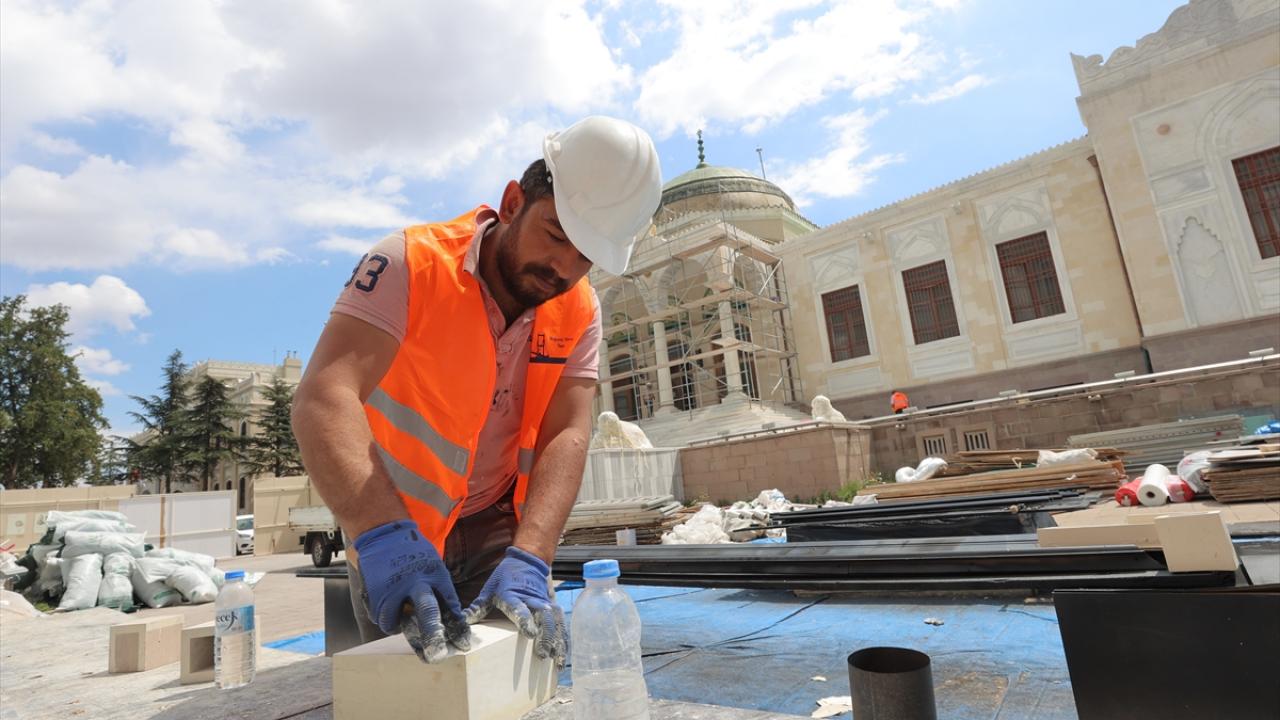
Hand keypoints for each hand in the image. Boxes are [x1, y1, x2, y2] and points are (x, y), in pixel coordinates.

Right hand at [352, 520, 470, 662]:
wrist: (384, 532)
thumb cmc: (412, 549)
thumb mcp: (433, 564)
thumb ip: (438, 587)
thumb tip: (449, 613)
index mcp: (435, 574)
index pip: (450, 604)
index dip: (457, 626)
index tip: (463, 643)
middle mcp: (416, 582)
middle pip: (428, 613)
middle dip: (434, 636)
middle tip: (437, 655)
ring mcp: (394, 588)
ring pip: (395, 622)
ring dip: (397, 626)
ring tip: (398, 619)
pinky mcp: (376, 592)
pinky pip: (380, 616)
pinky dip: (383, 617)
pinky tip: (386, 608)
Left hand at [464, 546, 567, 666]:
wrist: (527, 561)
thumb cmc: (504, 579)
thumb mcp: (488, 591)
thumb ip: (476, 608)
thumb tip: (459, 625)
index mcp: (513, 595)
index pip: (520, 608)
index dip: (525, 620)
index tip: (530, 634)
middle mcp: (532, 599)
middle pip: (543, 616)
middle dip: (545, 635)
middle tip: (542, 654)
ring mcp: (545, 603)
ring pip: (555, 620)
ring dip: (557, 639)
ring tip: (555, 659)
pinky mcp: (553, 607)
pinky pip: (561, 623)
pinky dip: (563, 638)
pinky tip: (563, 654)